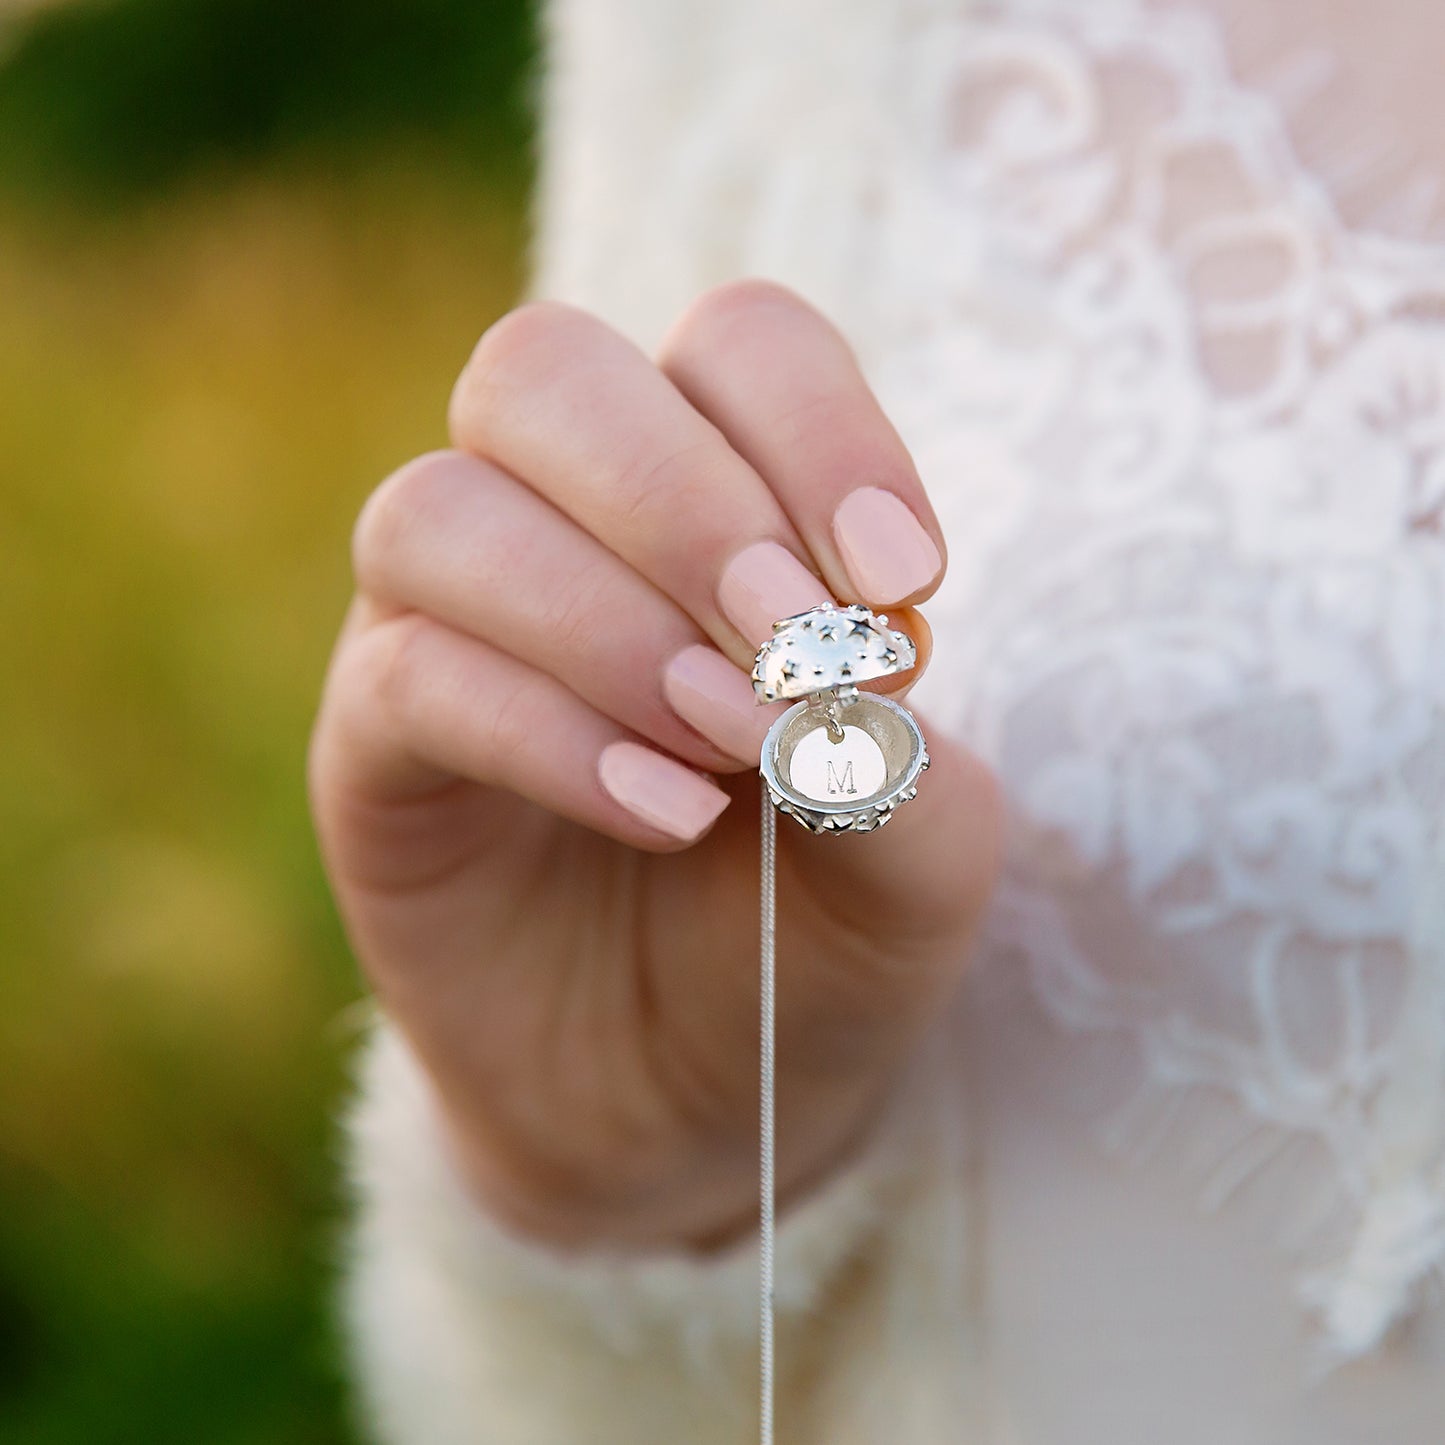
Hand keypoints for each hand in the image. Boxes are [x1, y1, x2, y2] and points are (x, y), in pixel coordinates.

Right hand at [308, 281, 1002, 1251]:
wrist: (698, 1088)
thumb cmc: (816, 933)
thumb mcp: (916, 856)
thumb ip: (899, 755)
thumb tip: (821, 677)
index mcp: (711, 490)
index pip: (736, 345)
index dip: (819, 429)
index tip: (904, 580)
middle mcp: (555, 524)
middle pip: (543, 370)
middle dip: (681, 498)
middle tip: (790, 643)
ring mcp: (443, 624)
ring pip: (441, 513)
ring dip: (605, 619)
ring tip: (729, 745)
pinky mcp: (371, 748)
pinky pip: (408, 677)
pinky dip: (546, 730)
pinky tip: (665, 815)